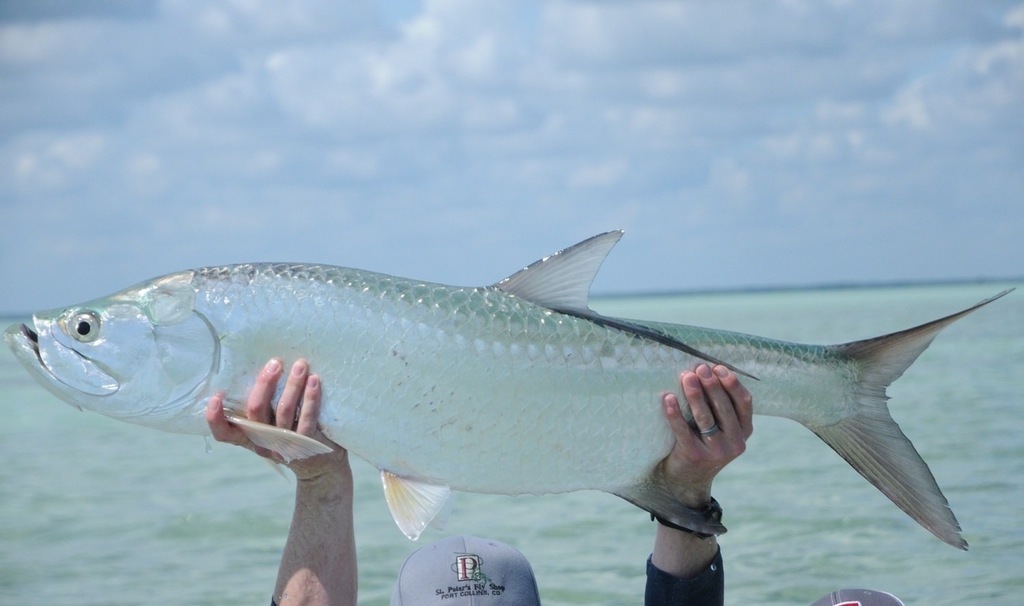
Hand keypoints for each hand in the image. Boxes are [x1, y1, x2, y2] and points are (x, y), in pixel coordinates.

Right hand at [205, 358, 347, 480]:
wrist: (321, 466)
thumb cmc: (291, 436)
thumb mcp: (271, 426)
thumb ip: (263, 407)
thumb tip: (264, 368)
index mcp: (249, 437)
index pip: (224, 434)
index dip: (216, 418)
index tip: (216, 396)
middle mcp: (263, 442)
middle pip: (256, 411)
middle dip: (265, 384)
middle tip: (275, 363)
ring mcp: (284, 445)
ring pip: (284, 411)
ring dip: (292, 385)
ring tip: (300, 365)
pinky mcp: (306, 445)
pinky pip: (307, 418)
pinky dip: (311, 398)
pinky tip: (314, 381)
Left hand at [658, 364, 752, 506]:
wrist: (687, 479)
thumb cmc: (703, 443)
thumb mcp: (721, 429)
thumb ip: (721, 407)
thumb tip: (707, 371)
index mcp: (744, 431)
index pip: (744, 403)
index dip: (732, 383)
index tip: (718, 368)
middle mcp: (735, 442)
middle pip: (723, 407)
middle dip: (711, 385)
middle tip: (699, 368)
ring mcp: (716, 451)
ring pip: (705, 417)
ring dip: (695, 394)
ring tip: (686, 376)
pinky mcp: (694, 456)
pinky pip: (683, 430)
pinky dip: (674, 413)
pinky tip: (668, 398)